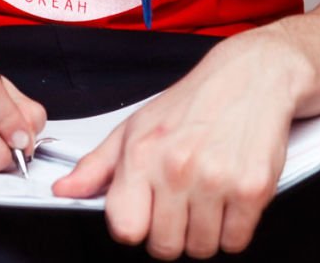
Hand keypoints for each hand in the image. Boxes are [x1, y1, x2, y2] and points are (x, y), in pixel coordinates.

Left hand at [51, 32, 307, 258]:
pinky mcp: (253, 189)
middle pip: (166, 246)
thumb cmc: (194, 101)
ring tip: (208, 195)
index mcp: (143, 154)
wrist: (254, 75)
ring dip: (205, 231)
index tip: (147, 214)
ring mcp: (217, 180)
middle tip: (183, 203)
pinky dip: (234, 228)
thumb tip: (65, 190)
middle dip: (174, 232)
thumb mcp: (136, 124)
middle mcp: (177, 169)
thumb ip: (97, 164)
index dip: (137, 226)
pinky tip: (230, 196)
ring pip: (202, 248)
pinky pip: (236, 241)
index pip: (126, 229)